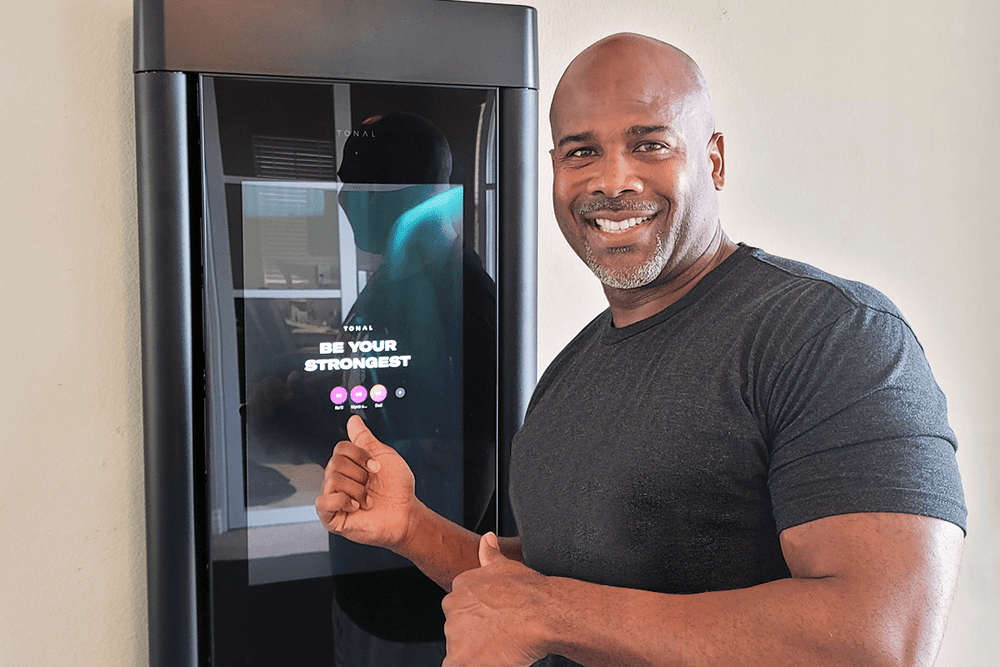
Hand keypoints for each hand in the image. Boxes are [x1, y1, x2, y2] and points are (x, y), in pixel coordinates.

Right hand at [315, 415, 416, 549]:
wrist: (406, 514)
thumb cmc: (397, 489)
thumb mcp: (384, 456)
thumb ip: (365, 439)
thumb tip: (353, 420)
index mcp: (348, 466)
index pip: (340, 448)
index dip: (360, 455)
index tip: (376, 467)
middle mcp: (338, 481)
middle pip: (335, 463)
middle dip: (360, 474)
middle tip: (371, 485)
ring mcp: (334, 499)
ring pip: (332, 480)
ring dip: (357, 490)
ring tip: (368, 500)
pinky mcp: (332, 518)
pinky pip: (322, 502)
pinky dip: (341, 501)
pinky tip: (355, 506)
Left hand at [442, 533, 549, 666]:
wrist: (542, 614)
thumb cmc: (530, 593)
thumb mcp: (506, 565)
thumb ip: (490, 554)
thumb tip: (487, 539)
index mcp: (460, 587)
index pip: (459, 608)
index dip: (477, 619)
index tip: (491, 622)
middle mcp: (452, 608)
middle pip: (458, 629)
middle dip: (473, 635)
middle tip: (497, 636)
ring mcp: (454, 634)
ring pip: (458, 649)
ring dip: (474, 652)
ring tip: (498, 649)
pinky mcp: (459, 659)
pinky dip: (472, 665)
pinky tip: (492, 662)